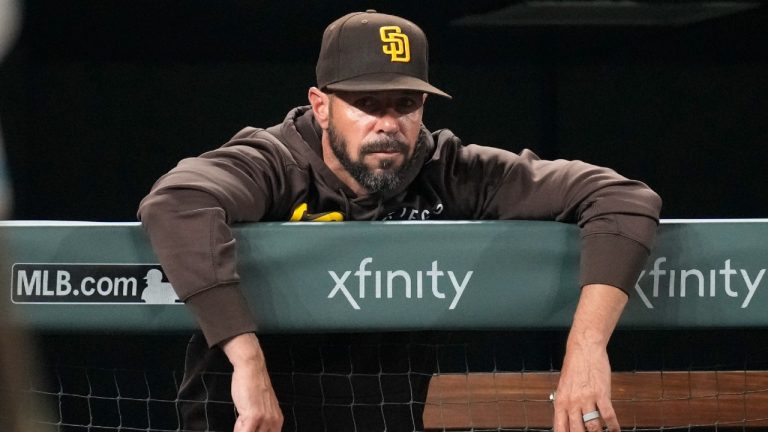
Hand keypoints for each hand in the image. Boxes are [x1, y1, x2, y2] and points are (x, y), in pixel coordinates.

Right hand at [222, 333, 283, 431]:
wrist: (251, 368)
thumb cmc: (253, 385)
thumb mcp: (261, 407)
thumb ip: (259, 422)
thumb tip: (251, 430)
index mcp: (277, 421)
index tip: (248, 427)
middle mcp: (274, 421)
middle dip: (247, 429)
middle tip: (242, 421)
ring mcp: (265, 419)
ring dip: (241, 428)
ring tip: (241, 418)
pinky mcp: (255, 416)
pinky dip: (238, 429)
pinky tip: (238, 421)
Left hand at [552, 284, 627, 431]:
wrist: (584, 348)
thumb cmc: (574, 367)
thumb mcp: (564, 387)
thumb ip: (565, 405)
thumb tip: (566, 422)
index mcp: (560, 402)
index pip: (560, 428)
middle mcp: (572, 403)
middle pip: (577, 431)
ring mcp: (586, 399)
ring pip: (593, 427)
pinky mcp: (601, 394)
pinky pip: (608, 415)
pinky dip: (613, 426)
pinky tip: (615, 430)